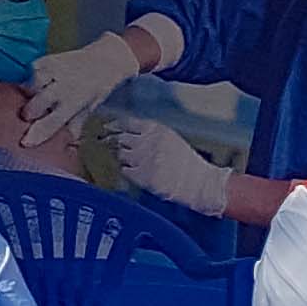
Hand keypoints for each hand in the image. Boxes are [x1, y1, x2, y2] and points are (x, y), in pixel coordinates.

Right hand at [22, 29, 148, 136]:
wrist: (102, 62)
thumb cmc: (94, 89)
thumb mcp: (86, 111)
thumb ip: (72, 126)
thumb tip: (61, 145)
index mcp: (77, 101)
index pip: (54, 121)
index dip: (38, 133)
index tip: (26, 142)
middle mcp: (65, 84)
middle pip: (38, 102)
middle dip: (30, 112)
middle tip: (29, 116)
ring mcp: (55, 69)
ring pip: (31, 86)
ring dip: (30, 95)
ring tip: (38, 98)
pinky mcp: (46, 59)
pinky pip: (30, 72)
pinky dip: (31, 80)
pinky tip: (40, 85)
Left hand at [109, 115, 236, 214]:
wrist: (200, 183)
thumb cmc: (190, 165)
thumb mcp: (172, 140)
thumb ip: (152, 136)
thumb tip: (130, 137)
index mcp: (157, 130)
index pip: (128, 122)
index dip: (115, 125)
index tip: (108, 127)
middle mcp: (148, 141)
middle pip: (120, 137)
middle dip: (113, 141)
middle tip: (107, 144)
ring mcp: (143, 158)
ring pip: (121, 154)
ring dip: (123, 158)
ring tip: (133, 163)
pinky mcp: (142, 175)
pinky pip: (125, 171)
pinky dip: (128, 172)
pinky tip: (137, 174)